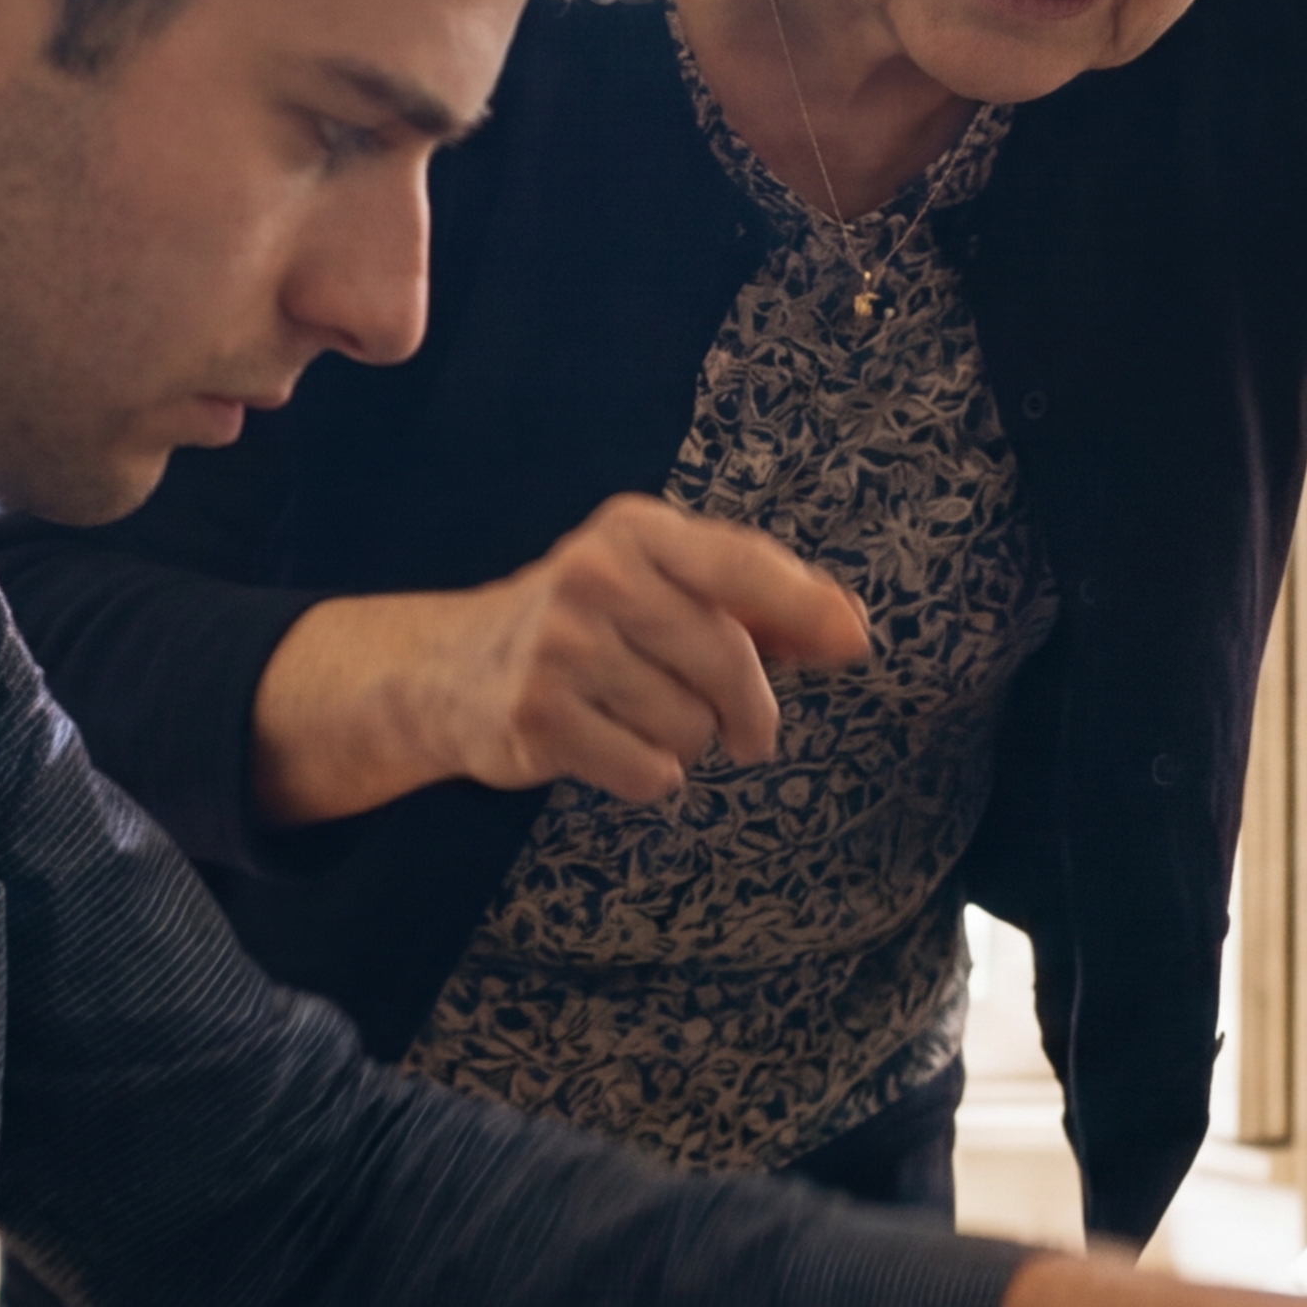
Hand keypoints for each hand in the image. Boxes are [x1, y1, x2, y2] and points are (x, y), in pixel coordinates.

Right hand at [247, 494, 870, 824]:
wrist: (451, 669)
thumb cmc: (588, 626)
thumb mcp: (661, 587)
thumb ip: (754, 603)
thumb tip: (848, 631)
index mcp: (636, 532)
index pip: (741, 564)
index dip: (805, 606)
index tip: (855, 645)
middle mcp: (595, 576)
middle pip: (728, 660)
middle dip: (752, 710)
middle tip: (751, 734)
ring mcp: (561, 646)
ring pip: (690, 726)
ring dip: (685, 741)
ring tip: (642, 719)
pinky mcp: (538, 715)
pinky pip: (648, 770)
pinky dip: (648, 774)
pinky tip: (613, 747)